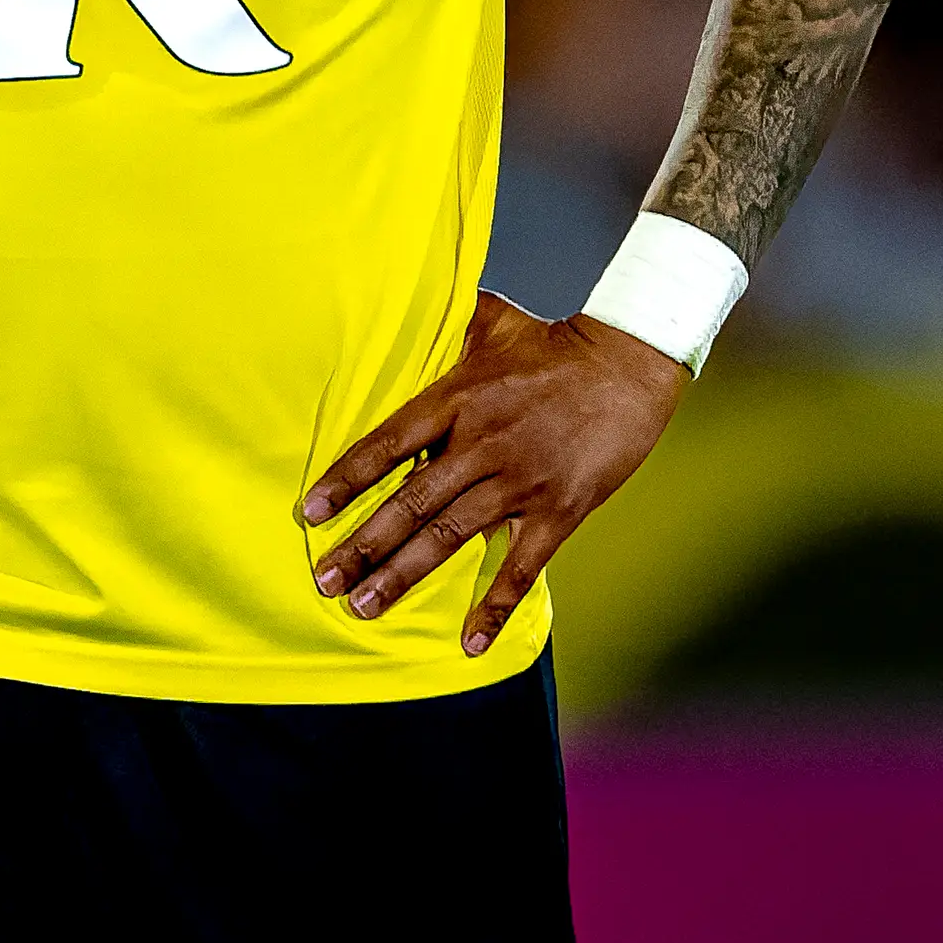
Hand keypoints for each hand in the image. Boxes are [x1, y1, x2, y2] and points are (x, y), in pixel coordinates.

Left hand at [301, 292, 686, 657]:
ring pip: (451, 535)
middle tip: (324, 583)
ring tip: (366, 607)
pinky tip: (469, 642)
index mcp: (459, 397)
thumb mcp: (493, 320)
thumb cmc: (556, 344)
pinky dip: (494, 606)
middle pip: (411, 501)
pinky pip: (521, 566)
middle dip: (363, 545)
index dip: (347, 480)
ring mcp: (520, 479)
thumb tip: (403, 300)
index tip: (311, 515)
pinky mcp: (559, 508)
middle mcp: (482, 442)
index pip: (388, 443)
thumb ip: (446, 321)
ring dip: (405, 575)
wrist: (630, 364)